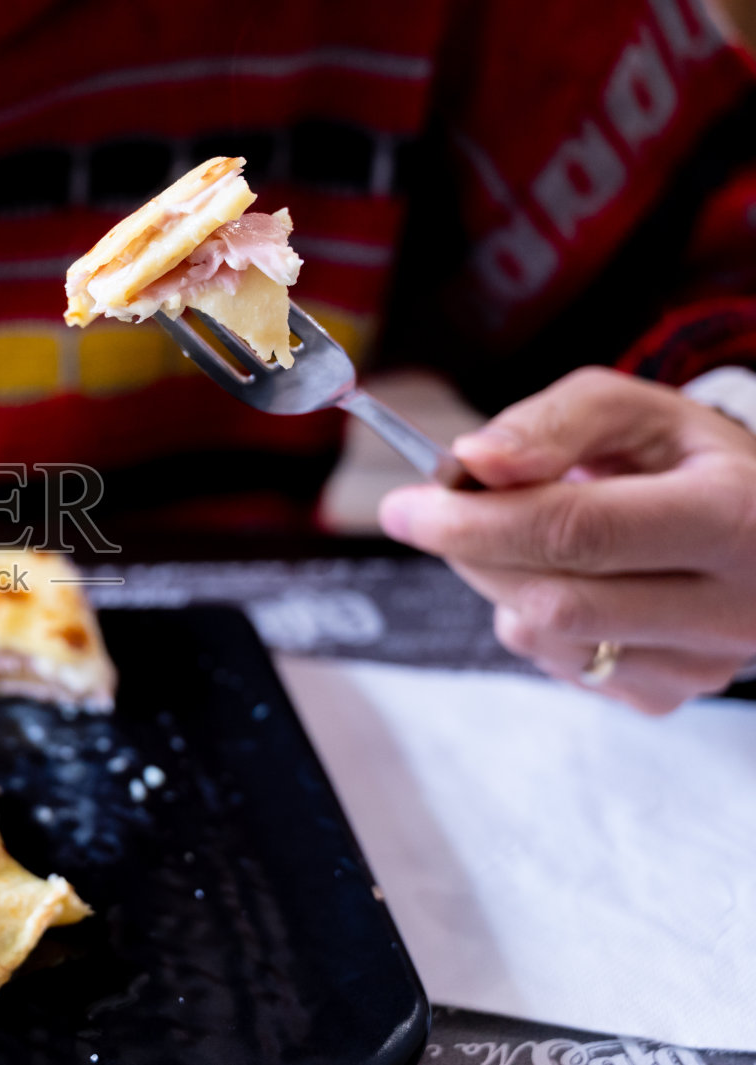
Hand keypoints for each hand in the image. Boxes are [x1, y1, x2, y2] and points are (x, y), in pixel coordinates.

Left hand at [378, 366, 755, 713]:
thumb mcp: (634, 413)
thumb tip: (472, 460)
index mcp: (733, 515)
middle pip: (552, 597)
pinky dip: (531, 620)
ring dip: (498, 584)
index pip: (580, 533)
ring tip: (525, 538)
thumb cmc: (683, 460)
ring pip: (545, 639)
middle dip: (472, 552)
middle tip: (438, 513)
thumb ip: (552, 424)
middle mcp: (731, 604)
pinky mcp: (667, 695)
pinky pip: (558, 666)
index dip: (478, 522)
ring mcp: (701, 662)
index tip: (405, 508)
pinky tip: (567, 580)